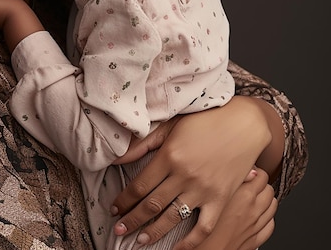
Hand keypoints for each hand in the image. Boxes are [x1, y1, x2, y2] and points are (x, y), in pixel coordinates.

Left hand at [111, 96, 272, 246]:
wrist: (242, 124)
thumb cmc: (203, 121)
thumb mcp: (169, 126)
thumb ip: (142, 144)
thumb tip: (116, 157)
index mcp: (169, 156)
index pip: (139, 186)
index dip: (125, 200)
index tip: (115, 208)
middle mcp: (184, 175)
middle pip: (152, 205)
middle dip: (133, 220)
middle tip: (119, 229)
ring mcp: (204, 190)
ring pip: (173, 219)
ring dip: (154, 233)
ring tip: (139, 241)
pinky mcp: (221, 199)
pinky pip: (204, 227)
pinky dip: (190, 243)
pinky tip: (177, 249)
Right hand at [195, 168, 276, 249]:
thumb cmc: (199, 222)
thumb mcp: (207, 191)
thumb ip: (222, 177)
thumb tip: (233, 166)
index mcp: (243, 195)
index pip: (261, 174)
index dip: (254, 169)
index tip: (245, 168)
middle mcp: (253, 208)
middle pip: (269, 188)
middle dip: (261, 182)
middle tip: (249, 180)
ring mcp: (257, 224)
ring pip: (273, 205)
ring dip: (266, 198)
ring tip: (254, 195)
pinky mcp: (256, 238)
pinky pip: (271, 223)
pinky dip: (267, 216)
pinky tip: (258, 214)